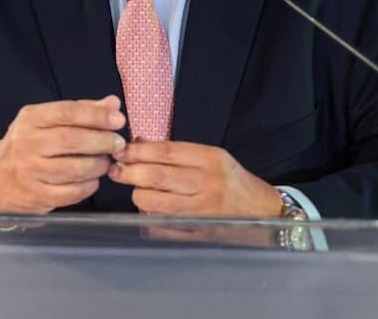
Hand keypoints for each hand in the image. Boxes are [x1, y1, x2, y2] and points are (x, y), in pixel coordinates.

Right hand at [0, 95, 126, 213]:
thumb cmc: (29, 144)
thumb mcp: (47, 120)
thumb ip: (81, 110)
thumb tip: (114, 104)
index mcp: (31, 119)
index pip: (67, 112)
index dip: (96, 116)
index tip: (118, 120)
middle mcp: (27, 143)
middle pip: (71, 140)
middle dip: (102, 142)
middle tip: (119, 144)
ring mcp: (30, 172)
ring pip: (74, 169)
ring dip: (98, 165)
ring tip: (106, 162)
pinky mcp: (37, 196)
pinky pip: (72, 192)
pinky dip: (89, 186)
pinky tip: (93, 179)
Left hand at [108, 140, 282, 216]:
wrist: (263, 212)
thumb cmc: (232, 180)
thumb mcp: (212, 157)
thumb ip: (178, 152)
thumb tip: (139, 143)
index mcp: (211, 159)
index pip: (166, 152)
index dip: (138, 151)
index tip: (120, 150)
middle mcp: (207, 184)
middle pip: (158, 177)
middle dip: (129, 173)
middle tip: (115, 170)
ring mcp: (202, 211)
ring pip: (156, 203)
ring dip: (138, 195)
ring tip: (135, 189)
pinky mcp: (198, 233)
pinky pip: (163, 225)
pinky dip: (149, 216)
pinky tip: (148, 209)